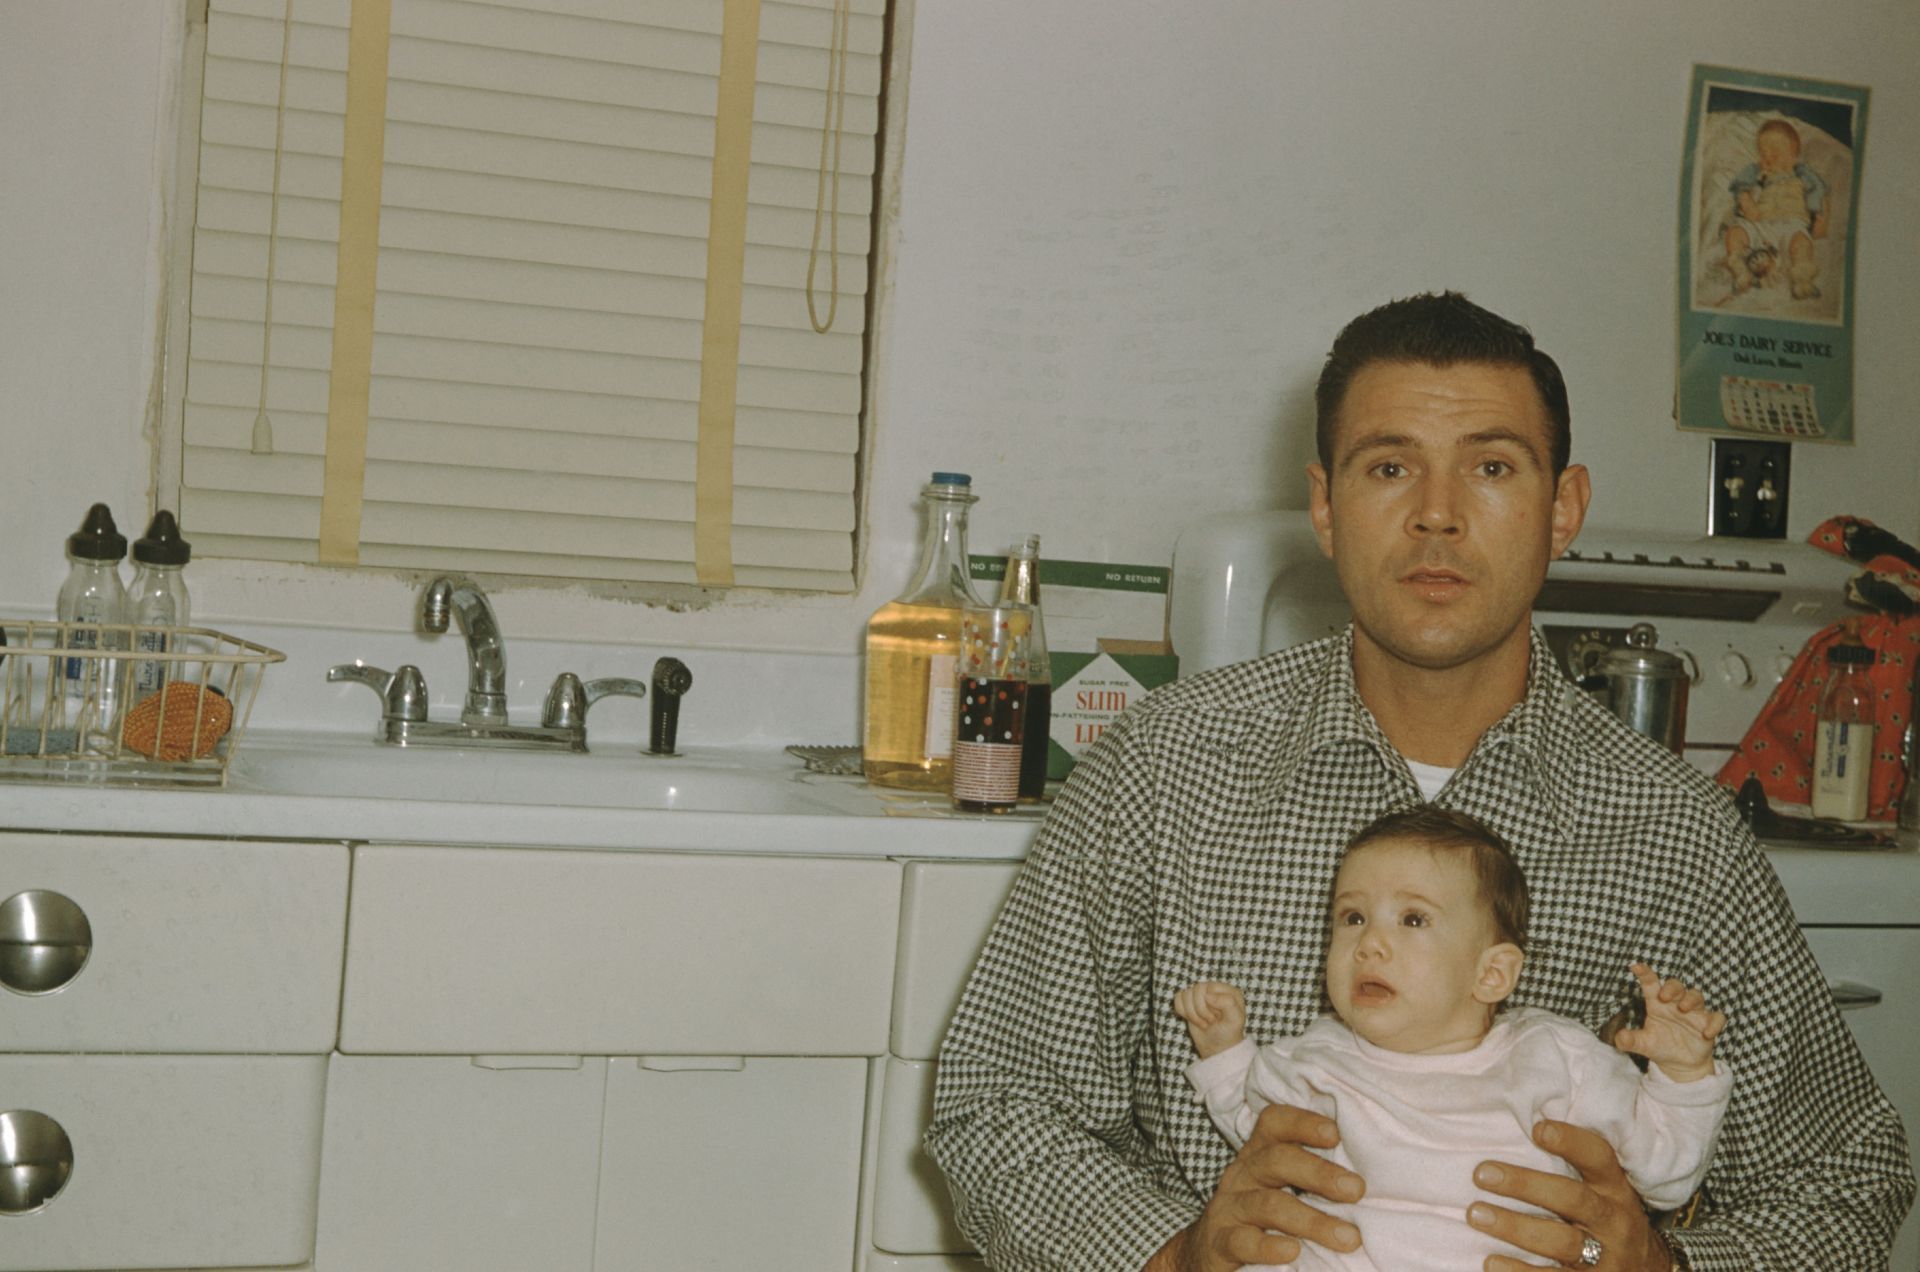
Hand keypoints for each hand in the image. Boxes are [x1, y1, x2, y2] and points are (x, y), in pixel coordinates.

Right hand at [1147, 1103, 1364, 1271]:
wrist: (1208, 1252)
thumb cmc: (1259, 1218)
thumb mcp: (1279, 1187)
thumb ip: (1310, 1177)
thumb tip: (1368, 1178)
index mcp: (1259, 1155)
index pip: (1274, 1123)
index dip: (1302, 1122)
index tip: (1335, 1133)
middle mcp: (1242, 1175)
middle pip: (1276, 1160)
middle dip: (1319, 1173)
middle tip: (1357, 1190)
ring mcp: (1229, 1208)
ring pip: (1269, 1205)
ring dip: (1312, 1220)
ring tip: (1348, 1238)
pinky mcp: (1220, 1243)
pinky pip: (1243, 1242)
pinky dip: (1269, 1247)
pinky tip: (1293, 1252)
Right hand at [1173, 981, 1247, 1059]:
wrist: (1218, 1047)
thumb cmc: (1229, 1033)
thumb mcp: (1235, 1019)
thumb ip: (1227, 1002)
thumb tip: (1207, 995)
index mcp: (1228, 991)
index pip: (1209, 987)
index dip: (1209, 1004)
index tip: (1216, 1019)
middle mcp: (1214, 990)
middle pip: (1196, 989)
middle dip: (1200, 1010)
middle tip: (1209, 1022)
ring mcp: (1201, 995)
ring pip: (1185, 994)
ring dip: (1191, 1013)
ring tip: (1203, 1023)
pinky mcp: (1190, 1002)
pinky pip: (1178, 998)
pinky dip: (1182, 1011)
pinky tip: (1193, 1019)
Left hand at [1468, 1120, 1672, 1270]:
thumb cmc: (1605, 1218)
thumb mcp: (1603, 1191)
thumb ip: (1572, 1166)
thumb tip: (1515, 1128)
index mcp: (1615, 1189)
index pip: (1600, 1158)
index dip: (1572, 1142)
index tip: (1537, 1128)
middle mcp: (1614, 1222)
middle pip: (1572, 1200)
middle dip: (1526, 1186)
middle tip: (1481, 1174)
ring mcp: (1606, 1259)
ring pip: (1562, 1242)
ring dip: (1515, 1228)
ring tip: (1476, 1214)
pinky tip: (1491, 1262)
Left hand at [1614, 963, 1723, 1082]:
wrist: (1680, 1064)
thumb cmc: (1661, 1046)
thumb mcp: (1644, 1044)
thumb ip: (1630, 1040)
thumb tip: (1619, 1037)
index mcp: (1657, 1004)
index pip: (1651, 983)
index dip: (1644, 973)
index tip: (1634, 966)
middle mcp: (1675, 1004)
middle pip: (1676, 985)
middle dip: (1672, 987)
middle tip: (1664, 996)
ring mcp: (1694, 1013)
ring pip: (1696, 996)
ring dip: (1691, 999)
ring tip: (1683, 1009)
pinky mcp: (1708, 1024)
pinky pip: (1717, 1017)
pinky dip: (1714, 1023)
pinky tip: (1706, 1033)